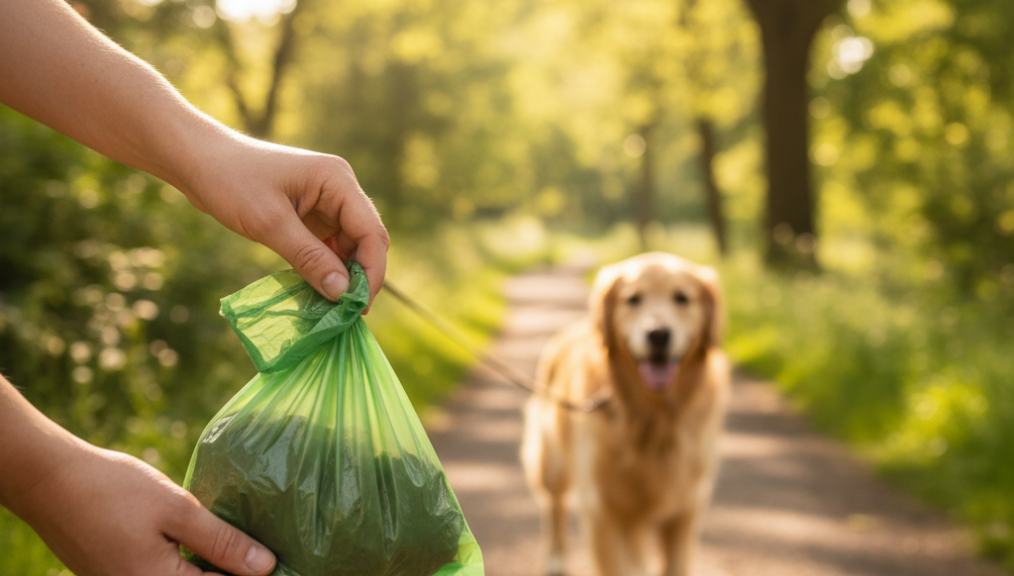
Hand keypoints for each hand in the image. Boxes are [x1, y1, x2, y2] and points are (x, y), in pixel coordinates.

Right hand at [18, 439, 275, 575]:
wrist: (50, 481)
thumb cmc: (115, 490)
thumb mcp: (177, 510)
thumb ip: (221, 542)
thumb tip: (266, 567)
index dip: (253, 575)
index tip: (283, 561)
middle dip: (233, 571)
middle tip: (266, 551)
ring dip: (212, 567)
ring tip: (245, 544)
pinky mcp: (119, 575)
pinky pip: (166, 575)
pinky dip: (188, 563)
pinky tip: (208, 540)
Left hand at [179, 132, 388, 310]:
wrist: (197, 160)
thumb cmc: (231, 181)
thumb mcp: (270, 223)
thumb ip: (309, 258)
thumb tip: (342, 294)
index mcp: (337, 181)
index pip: (370, 232)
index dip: (371, 271)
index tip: (359, 307)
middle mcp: (339, 190)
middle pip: (364, 241)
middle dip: (359, 277)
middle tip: (347, 314)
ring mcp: (325, 203)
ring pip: (347, 248)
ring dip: (341, 276)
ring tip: (330, 309)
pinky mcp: (310, 216)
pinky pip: (326, 248)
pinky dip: (323, 269)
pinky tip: (315, 291)